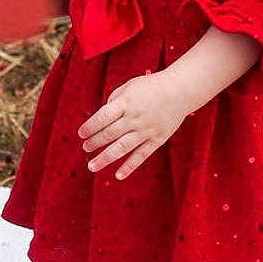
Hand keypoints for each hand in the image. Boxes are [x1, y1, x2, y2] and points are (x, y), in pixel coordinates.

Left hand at [79, 70, 195, 179]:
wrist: (181, 90)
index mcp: (126, 102)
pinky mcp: (157, 139)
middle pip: (109, 133)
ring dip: (104, 158)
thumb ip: (115, 100)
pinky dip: (129, 166)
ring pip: (122, 148)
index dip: (90, 126)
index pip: (102, 117)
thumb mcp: (130, 86)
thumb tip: (102, 117)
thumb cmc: (152, 86)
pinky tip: (118, 175)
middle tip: (85, 147)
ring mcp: (146, 130)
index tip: (81, 134)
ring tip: (91, 166)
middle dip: (94, 142)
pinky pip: (141, 155)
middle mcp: (135, 117)